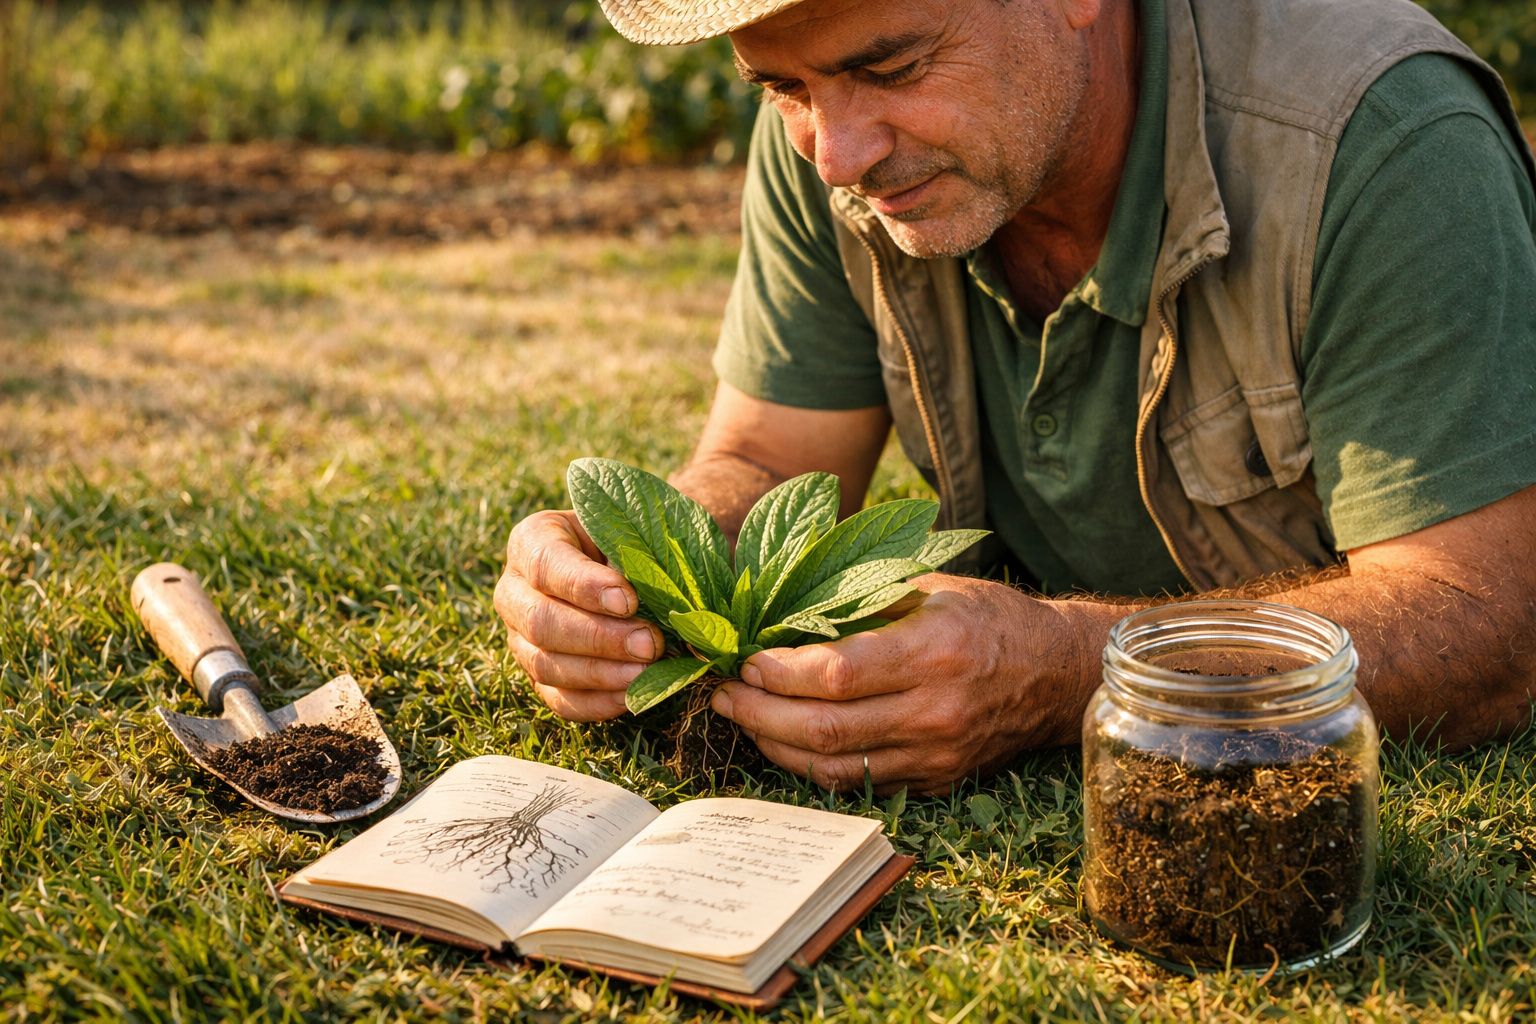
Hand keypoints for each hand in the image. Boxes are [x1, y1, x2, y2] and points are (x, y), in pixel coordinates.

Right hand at [493, 510, 663, 720]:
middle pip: (540, 621)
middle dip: (598, 637)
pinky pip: (558, 699)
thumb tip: (659, 597)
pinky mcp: (538, 676)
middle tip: (648, 643)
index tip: (628, 600)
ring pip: (545, 664)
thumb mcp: (627, 532)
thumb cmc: (626, 540)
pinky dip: (596, 702)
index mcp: (531, 541)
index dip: (584, 586)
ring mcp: (520, 638)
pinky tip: (632, 695)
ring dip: (600, 673)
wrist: (619, 567)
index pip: (545, 564)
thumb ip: (636, 555)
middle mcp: (514, 591)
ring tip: (645, 671)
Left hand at [710, 575, 1086, 793]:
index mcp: (934, 651)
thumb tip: (778, 611)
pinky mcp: (935, 780)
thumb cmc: (988, 618)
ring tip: (740, 716)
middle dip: (758, 712)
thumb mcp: (930, 586)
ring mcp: (936, 754)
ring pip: (833, 765)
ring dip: (773, 745)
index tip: (744, 658)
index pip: (837, 674)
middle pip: (824, 727)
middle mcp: (935, 710)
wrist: (1056, 674)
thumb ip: (860, 599)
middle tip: (722, 693)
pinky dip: (810, 764)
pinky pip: (858, 779)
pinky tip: (781, 740)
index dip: (779, 672)